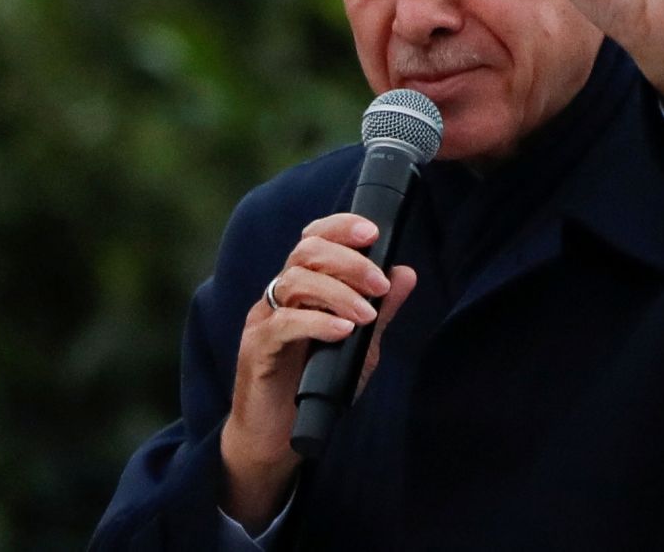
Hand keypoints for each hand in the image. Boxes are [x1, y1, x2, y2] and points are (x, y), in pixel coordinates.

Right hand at [219, 213, 416, 530]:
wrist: (277, 437)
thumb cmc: (315, 384)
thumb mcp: (360, 345)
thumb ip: (381, 311)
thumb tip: (406, 273)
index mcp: (303, 286)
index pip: (315, 238)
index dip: (340, 227)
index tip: (373, 231)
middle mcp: (280, 295)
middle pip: (306, 252)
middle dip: (349, 261)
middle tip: (379, 285)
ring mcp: (265, 320)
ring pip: (294, 282)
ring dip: (338, 292)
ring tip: (367, 315)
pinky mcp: (257, 349)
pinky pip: (283, 324)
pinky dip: (317, 322)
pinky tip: (343, 331)